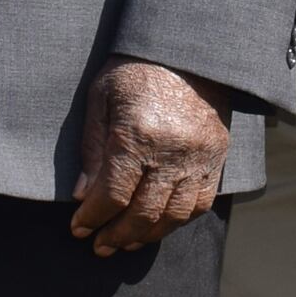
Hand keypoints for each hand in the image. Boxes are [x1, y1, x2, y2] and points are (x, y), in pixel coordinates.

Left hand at [68, 58, 229, 254]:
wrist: (189, 50)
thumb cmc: (136, 71)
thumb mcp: (101, 99)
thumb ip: (92, 149)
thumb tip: (83, 196)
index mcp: (138, 134)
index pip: (113, 194)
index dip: (93, 217)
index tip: (78, 228)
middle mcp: (172, 151)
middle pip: (143, 213)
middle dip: (116, 235)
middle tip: (100, 245)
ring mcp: (199, 156)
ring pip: (174, 216)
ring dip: (147, 236)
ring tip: (126, 242)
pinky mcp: (217, 157)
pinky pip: (200, 203)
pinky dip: (178, 221)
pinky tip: (158, 224)